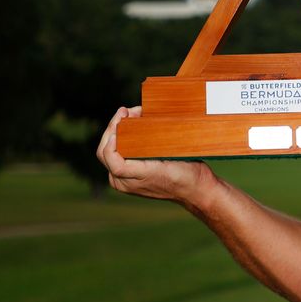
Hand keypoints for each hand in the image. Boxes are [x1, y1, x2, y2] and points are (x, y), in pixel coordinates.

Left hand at [96, 106, 213, 204]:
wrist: (196, 189)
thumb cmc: (187, 175)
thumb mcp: (171, 161)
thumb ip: (150, 149)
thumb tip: (139, 121)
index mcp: (130, 180)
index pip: (109, 156)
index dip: (111, 138)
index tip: (122, 121)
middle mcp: (123, 183)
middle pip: (104, 152)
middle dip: (114, 128)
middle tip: (126, 111)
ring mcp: (124, 181)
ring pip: (108, 154)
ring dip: (117, 132)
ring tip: (131, 116)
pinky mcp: (129, 177)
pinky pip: (117, 157)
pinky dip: (121, 141)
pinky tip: (132, 128)